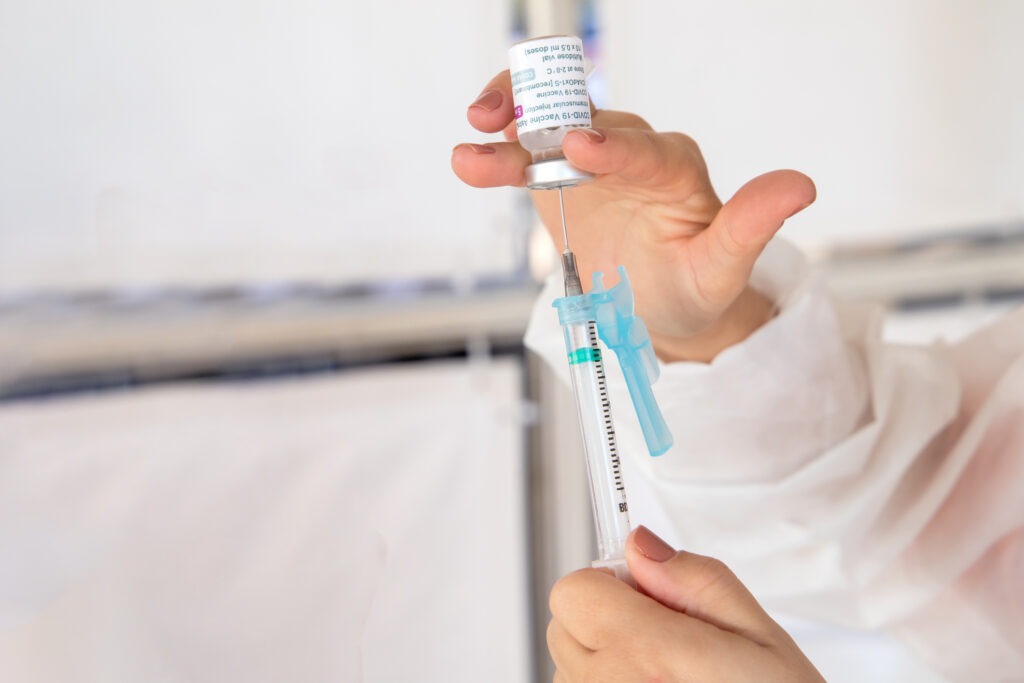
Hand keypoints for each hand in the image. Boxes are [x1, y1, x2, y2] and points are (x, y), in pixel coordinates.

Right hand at [451, 72, 815, 361]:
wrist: (657, 306)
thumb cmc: (693, 288)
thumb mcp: (721, 269)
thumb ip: (749, 226)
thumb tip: (800, 185)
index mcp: (674, 169)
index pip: (642, 152)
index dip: (609, 150)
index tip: (576, 151)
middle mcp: (632, 153)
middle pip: (587, 120)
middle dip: (547, 116)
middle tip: (510, 119)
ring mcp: (590, 162)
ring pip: (547, 129)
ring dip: (511, 127)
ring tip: (475, 140)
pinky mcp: (557, 178)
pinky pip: (524, 159)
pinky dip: (496, 157)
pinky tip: (468, 160)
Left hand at [546, 526, 824, 681]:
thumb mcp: (761, 638)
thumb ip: (695, 580)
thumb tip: (640, 545)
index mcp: (646, 653)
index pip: (573, 590)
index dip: (612, 584)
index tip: (648, 597)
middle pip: (566, 625)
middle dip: (607, 622)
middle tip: (667, 644)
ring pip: (570, 667)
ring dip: (605, 664)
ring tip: (667, 680)